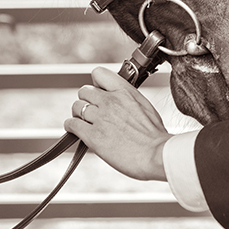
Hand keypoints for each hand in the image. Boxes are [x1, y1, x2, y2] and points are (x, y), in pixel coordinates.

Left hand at [64, 66, 171, 180]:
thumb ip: (127, 98)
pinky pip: (71, 124)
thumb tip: (118, 99)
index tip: (99, 93)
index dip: (96, 83)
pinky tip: (78, 132)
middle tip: (92, 112)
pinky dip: (72, 127)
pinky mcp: (92, 136)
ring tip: (85, 123)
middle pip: (83, 91)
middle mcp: (110, 101)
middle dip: (86, 101)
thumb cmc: (155, 135)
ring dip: (78, 115)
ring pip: (76, 107)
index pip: (99, 73)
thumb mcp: (144, 106)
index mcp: (125, 91)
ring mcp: (100, 117)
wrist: (157, 155)